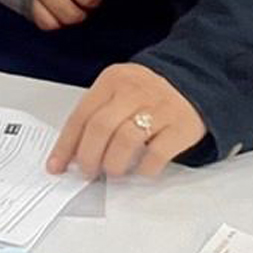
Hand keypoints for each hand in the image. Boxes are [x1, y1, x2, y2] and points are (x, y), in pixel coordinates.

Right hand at [28, 0, 100, 30]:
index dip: (92, 0)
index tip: (94, 0)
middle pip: (68, 14)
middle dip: (78, 14)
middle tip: (82, 10)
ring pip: (47, 22)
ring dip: (58, 20)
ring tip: (62, 13)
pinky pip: (27, 14)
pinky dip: (38, 15)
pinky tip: (41, 7)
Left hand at [47, 63, 205, 178]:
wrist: (196, 82)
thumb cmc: (148, 94)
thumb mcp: (119, 92)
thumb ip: (97, 115)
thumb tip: (72, 153)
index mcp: (112, 80)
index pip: (81, 115)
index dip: (66, 145)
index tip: (57, 165)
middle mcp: (134, 91)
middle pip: (101, 127)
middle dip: (88, 156)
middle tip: (87, 172)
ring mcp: (159, 107)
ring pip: (126, 140)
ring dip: (113, 164)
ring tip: (113, 172)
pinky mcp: (181, 125)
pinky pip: (157, 153)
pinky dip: (144, 169)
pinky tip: (140, 171)